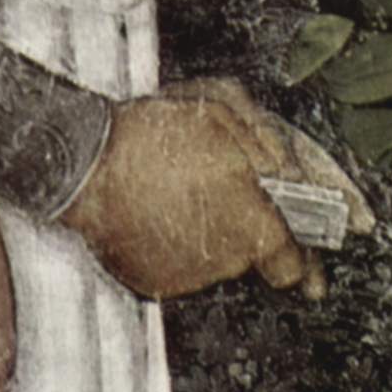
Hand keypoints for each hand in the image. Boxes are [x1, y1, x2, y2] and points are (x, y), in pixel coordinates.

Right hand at [67, 80, 356, 303]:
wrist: (84, 164)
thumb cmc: (154, 135)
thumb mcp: (225, 110)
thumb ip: (269, 142)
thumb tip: (288, 170)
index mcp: (252, 226)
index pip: (294, 266)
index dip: (302, 262)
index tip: (307, 265)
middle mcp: (224, 261)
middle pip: (247, 255)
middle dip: (238, 226)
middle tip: (211, 192)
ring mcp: (186, 276)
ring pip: (211, 259)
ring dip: (204, 234)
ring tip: (174, 195)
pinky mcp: (151, 281)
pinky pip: (176, 264)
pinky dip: (171, 243)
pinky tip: (154, 210)